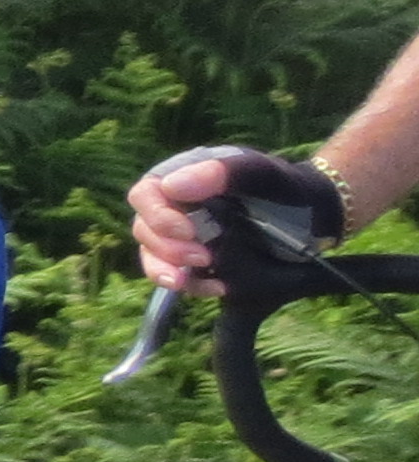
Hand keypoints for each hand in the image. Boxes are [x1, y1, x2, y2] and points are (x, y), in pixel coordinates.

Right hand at [130, 145, 345, 298]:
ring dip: (167, 271)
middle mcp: (177, 206)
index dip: (157, 215)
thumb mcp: (259, 173)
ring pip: (152, 255)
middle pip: (145, 229)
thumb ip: (219, 173)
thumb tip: (170, 187)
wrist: (316, 216)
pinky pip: (179, 277)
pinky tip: (218, 288)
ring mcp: (186, 236)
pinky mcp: (199, 262)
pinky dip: (193, 287)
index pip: (146, 195)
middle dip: (166, 249)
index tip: (187, 231)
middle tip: (203, 258)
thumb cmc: (287, 187)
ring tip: (189, 280)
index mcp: (183, 177)